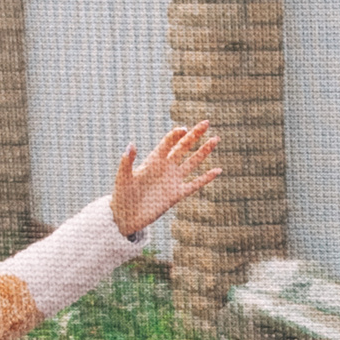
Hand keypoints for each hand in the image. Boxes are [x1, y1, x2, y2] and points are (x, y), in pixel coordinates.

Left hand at [110, 122, 220, 236]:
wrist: (126, 217)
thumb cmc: (121, 196)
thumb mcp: (123, 177)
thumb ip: (127, 162)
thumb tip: (131, 144)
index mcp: (153, 161)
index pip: (168, 143)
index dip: (176, 134)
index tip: (183, 129)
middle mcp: (165, 168)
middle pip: (183, 147)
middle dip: (195, 135)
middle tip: (206, 122)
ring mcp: (172, 180)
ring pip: (192, 163)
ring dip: (204, 151)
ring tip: (215, 139)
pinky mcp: (177, 195)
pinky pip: (194, 184)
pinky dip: (206, 178)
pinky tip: (217, 170)